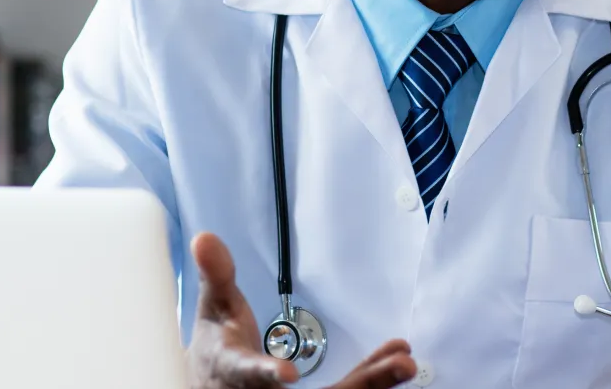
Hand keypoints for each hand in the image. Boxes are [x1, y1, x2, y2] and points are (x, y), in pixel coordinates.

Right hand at [186, 232, 415, 387]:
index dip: (267, 374)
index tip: (288, 375)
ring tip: (405, 359)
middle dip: (361, 384)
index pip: (247, 373)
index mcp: (232, 370)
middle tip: (402, 363)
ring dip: (374, 381)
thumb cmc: (216, 346)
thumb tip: (205, 237)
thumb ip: (217, 275)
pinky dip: (370, 379)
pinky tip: (395, 359)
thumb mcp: (213, 308)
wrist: (209, 384)